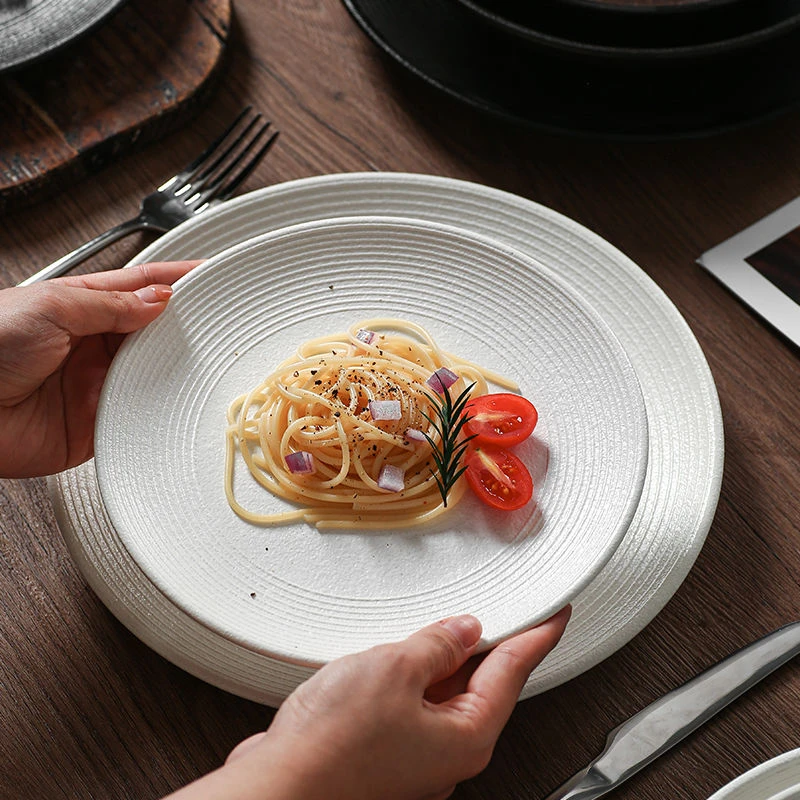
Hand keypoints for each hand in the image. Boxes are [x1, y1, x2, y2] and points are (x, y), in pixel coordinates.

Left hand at [0, 261, 199, 477]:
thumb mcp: (52, 308)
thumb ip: (111, 305)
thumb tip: (159, 299)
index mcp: (81, 306)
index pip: (141, 286)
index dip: (177, 278)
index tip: (210, 273)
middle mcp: (93, 344)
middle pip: (154, 331)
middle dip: (186, 324)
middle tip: (220, 319)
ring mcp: (97, 383)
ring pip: (154, 372)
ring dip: (177, 366)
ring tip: (206, 358)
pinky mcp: (97, 423)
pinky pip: (140, 414)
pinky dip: (159, 409)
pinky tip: (175, 398)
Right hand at [167, 607, 569, 799]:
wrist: (278, 788)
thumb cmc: (335, 746)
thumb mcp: (397, 668)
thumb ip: (438, 645)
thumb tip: (462, 631)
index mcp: (466, 735)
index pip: (514, 672)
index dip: (536, 637)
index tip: (554, 617)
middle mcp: (446, 752)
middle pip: (480, 685)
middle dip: (484, 644)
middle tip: (495, 609)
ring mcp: (413, 754)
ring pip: (440, 693)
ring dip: (438, 658)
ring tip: (434, 627)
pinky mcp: (383, 752)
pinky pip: (409, 704)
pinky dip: (408, 676)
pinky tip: (392, 657)